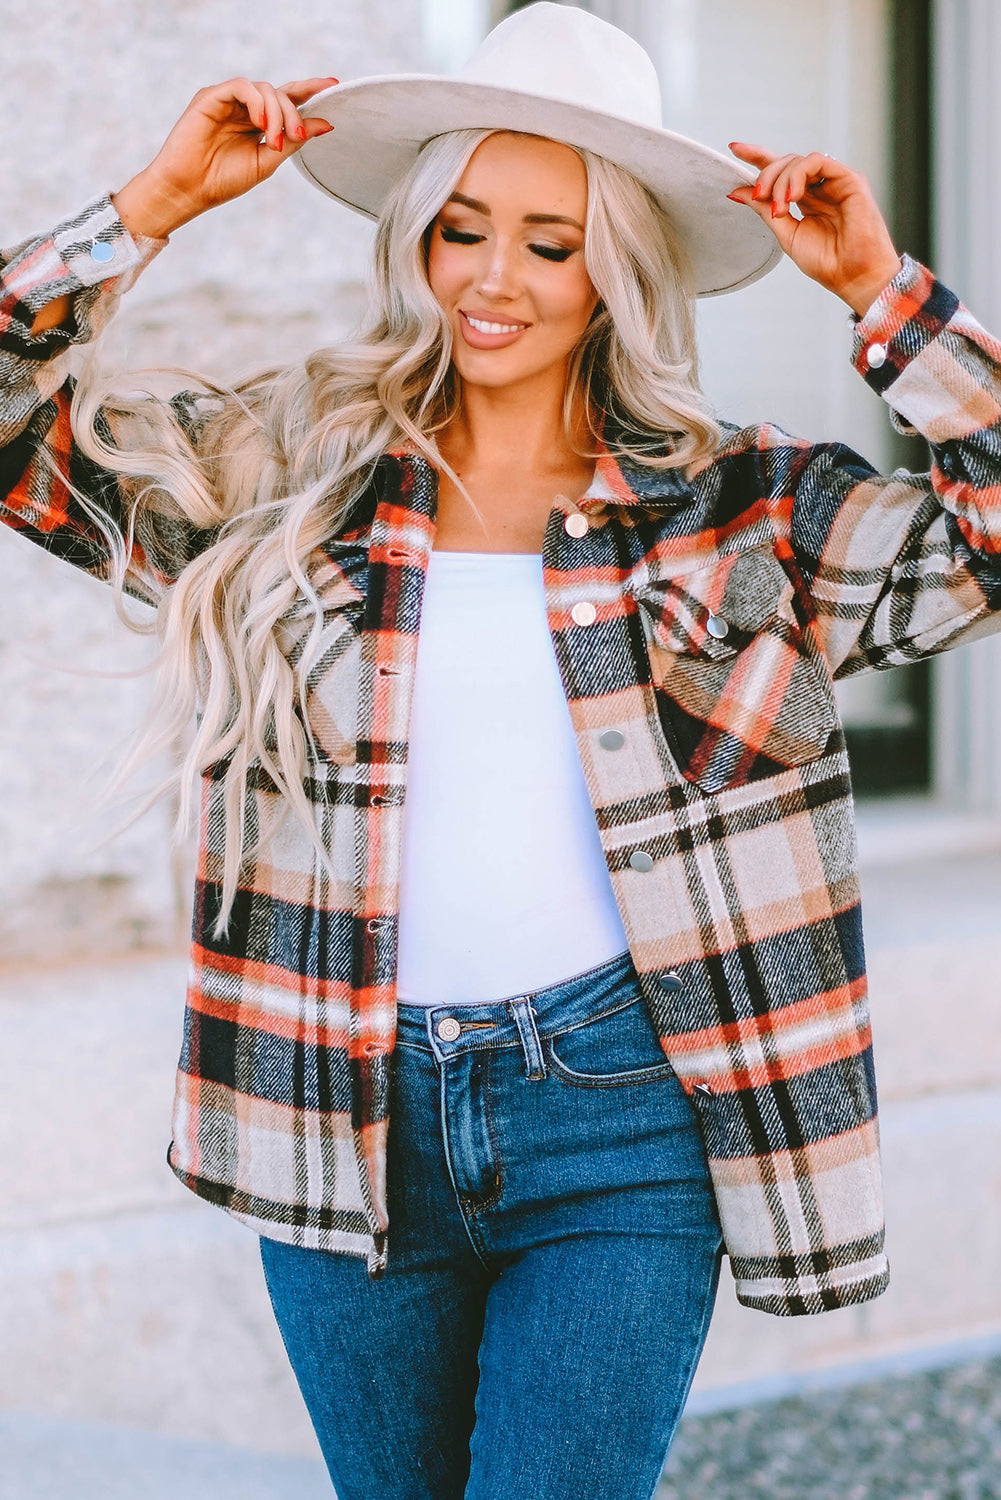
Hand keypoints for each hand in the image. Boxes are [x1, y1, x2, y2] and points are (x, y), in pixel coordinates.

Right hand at [111, 76, 337, 239]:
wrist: (189, 189)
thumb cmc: (223, 179)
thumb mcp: (268, 160)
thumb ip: (293, 139)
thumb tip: (325, 123)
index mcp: (259, 123)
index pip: (288, 99)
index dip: (310, 90)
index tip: (333, 85)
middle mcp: (245, 108)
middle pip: (280, 94)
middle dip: (293, 114)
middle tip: (295, 137)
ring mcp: (228, 100)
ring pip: (264, 89)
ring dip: (276, 113)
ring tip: (271, 140)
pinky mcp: (211, 96)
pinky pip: (241, 86)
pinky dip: (256, 102)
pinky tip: (260, 124)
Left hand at [726, 143, 902, 315]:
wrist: (853, 276)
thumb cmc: (826, 261)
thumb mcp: (785, 233)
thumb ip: (764, 210)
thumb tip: (737, 191)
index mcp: (805, 200)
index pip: (780, 172)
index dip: (757, 157)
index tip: (733, 148)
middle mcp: (820, 187)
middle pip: (785, 163)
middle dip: (765, 175)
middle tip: (757, 196)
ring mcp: (834, 181)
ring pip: (798, 161)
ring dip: (780, 180)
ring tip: (779, 208)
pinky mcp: (849, 178)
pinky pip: (816, 161)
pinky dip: (797, 174)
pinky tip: (791, 196)